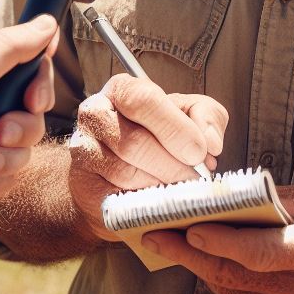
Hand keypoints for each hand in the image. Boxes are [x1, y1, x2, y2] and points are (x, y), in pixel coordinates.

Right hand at [68, 74, 228, 239]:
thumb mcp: (187, 116)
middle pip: (135, 141)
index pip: (142, 99)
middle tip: (196, 178)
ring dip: (160, 186)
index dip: (174, 127)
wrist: (119, 173)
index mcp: (122, 89)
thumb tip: (211, 141)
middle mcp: (95, 113)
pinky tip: (157, 202)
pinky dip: (143, 204)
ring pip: (125, 172)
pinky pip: (115, 199)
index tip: (199, 151)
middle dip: (173, 165)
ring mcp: (83, 149)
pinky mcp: (83, 185)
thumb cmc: (158, 138)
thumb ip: (206, 115)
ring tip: (179, 189)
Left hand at [140, 185, 293, 293]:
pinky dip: (217, 275)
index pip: (262, 251)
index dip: (224, 242)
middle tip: (153, 232)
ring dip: (197, 262)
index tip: (191, 229)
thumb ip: (271, 199)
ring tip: (168, 235)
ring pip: (228, 287)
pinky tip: (205, 253)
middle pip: (234, 274)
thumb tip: (223, 196)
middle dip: (188, 252)